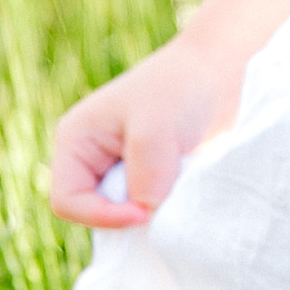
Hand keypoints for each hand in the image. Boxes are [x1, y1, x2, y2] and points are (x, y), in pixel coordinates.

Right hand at [50, 30, 243, 228]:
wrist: (222, 73)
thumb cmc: (182, 88)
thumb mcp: (157, 126)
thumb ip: (145, 172)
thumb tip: (146, 212)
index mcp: (76, 141)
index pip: (67, 201)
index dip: (101, 216)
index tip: (145, 212)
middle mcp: (92, 160)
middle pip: (96, 213)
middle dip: (130, 213)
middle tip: (168, 196)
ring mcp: (121, 171)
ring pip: (126, 215)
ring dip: (153, 209)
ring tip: (180, 182)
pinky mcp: (150, 179)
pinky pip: (149, 209)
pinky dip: (168, 206)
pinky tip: (187, 184)